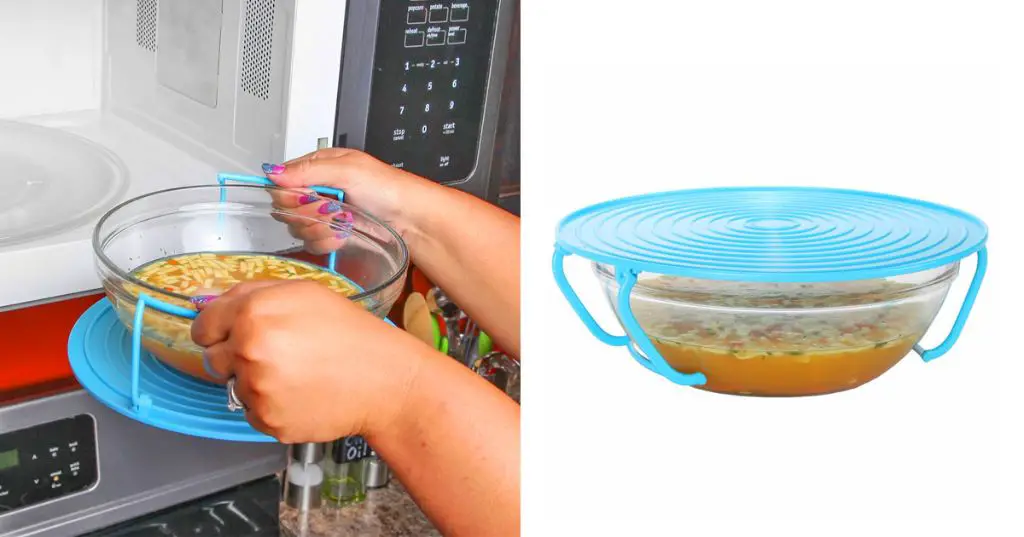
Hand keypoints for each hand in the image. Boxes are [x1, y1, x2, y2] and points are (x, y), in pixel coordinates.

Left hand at [190, 280, 422, 442]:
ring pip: (234, 387)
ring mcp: (257, 389)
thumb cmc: (349, 332)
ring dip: (256, 383)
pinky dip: (271, 406)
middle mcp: (248, 351)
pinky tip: (301, 394)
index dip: (216, 331)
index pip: (202, 328)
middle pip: (212, 360)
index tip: (229, 336)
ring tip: (296, 375)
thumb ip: (252, 293)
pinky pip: (253, 413)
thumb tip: (211, 303)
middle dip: (235, 357)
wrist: (384, 379)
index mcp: (253, 314)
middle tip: (275, 355)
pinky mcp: (268, 421)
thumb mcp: (304, 293)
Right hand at [262, 149, 428, 253]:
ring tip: (342, 221)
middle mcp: (317, 190)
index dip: (289, 195)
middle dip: (308, 213)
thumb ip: (308, 170)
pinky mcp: (331, 234)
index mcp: (318, 167)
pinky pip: (312, 243)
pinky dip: (327, 242)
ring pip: (298, 228)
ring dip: (320, 228)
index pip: (281, 182)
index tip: (307, 198)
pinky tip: (343, 234)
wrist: (410, 218)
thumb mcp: (348, 169)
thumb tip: (273, 172)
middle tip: (331, 208)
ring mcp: (323, 213)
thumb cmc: (387, 188)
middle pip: (286, 208)